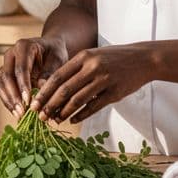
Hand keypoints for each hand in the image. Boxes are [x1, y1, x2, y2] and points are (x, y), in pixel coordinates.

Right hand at [0, 36, 67, 118]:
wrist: (50, 48)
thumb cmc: (54, 52)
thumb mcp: (57, 59)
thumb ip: (49, 73)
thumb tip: (41, 89)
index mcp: (24, 47)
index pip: (20, 67)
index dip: (23, 85)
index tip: (28, 100)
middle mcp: (11, 54)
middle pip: (6, 76)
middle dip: (14, 96)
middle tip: (22, 111)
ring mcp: (6, 65)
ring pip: (0, 84)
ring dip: (9, 101)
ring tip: (19, 115)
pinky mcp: (4, 75)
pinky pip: (1, 89)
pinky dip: (8, 101)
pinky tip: (17, 112)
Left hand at [30, 44, 155, 123]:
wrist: (144, 59)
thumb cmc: (115, 58)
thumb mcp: (94, 56)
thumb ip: (76, 68)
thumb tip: (55, 87)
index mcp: (84, 57)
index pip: (58, 76)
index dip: (44, 92)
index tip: (34, 103)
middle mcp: (92, 67)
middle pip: (64, 90)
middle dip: (49, 105)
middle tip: (40, 116)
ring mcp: (104, 80)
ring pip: (77, 100)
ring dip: (63, 113)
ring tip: (54, 120)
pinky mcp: (114, 93)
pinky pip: (93, 107)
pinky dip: (81, 115)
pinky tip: (72, 120)